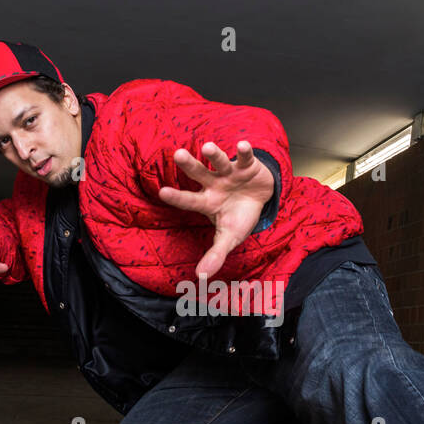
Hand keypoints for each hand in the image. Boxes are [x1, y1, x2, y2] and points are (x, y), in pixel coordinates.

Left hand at [157, 140, 274, 278]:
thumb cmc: (239, 217)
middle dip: (189, 165)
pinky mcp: (246, 166)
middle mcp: (214, 184)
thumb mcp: (229, 237)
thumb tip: (201, 277)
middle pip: (199, 174)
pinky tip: (242, 146)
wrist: (261, 199)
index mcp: (207, 202)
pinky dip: (244, 152)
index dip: (177, 197)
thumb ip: (215, 255)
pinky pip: (244, 158)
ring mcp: (229, 173)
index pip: (189, 200)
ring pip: (219, 162)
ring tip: (207, 147)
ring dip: (214, 155)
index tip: (162, 191)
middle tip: (178, 154)